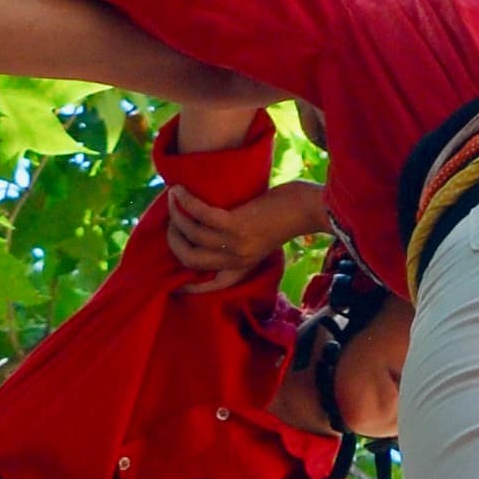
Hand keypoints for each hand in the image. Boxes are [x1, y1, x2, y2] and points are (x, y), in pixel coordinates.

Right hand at [164, 178, 325, 292]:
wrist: (307, 209)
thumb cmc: (283, 215)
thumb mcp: (260, 237)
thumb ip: (239, 240)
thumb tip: (210, 224)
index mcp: (242, 268)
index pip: (209, 287)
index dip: (187, 285)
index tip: (172, 282)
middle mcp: (236, 261)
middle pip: (190, 260)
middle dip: (173, 240)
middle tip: (171, 221)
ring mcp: (237, 244)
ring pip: (192, 235)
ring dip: (176, 214)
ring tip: (173, 197)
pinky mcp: (238, 225)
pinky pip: (202, 215)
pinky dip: (187, 202)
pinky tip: (179, 191)